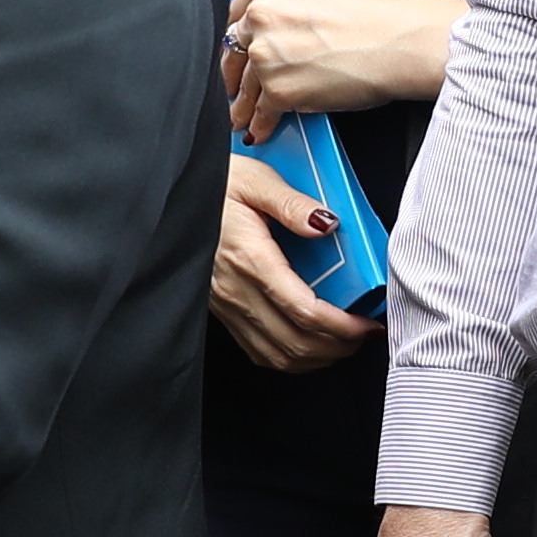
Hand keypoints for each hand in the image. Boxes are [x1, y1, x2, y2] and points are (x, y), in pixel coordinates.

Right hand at [207, 154, 373, 371]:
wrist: (171, 197)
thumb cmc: (214, 184)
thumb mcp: (255, 179)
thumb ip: (293, 203)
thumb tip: (326, 224)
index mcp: (251, 260)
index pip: (304, 310)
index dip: (342, 326)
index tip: (366, 323)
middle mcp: (237, 290)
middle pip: (295, 342)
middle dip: (338, 346)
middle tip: (363, 334)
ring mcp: (227, 305)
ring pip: (277, 355)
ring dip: (316, 357)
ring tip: (342, 342)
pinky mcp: (222, 310)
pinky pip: (258, 350)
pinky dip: (289, 357)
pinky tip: (307, 343)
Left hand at [224, 0, 459, 136]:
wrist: (398, 43)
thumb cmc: (373, 22)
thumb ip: (284, 13)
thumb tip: (268, 39)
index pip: (235, 12)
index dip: (235, 37)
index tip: (234, 51)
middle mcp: (261, 14)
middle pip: (233, 48)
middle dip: (231, 71)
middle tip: (229, 85)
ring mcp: (266, 54)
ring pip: (244, 84)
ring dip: (241, 104)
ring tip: (240, 116)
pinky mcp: (278, 89)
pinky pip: (261, 113)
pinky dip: (259, 124)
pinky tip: (259, 129)